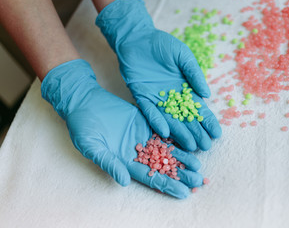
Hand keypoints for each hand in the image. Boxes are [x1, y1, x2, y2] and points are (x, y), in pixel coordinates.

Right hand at [41, 59, 202, 198]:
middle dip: (181, 174)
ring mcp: (143, 137)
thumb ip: (109, 163)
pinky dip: (177, 137)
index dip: (167, 185)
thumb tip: (125, 181)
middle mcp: (137, 152)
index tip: (184, 193)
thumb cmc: (83, 126)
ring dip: (183, 158)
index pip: (150, 177)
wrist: (85, 102)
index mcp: (125, 162)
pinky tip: (190, 142)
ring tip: (198, 165)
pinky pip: (164, 131)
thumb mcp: (92, 147)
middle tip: (199, 180)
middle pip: (163, 166)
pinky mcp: (146, 122)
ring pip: (167, 150)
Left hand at [96, 0, 221, 151]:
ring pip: (170, 120)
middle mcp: (172, 97)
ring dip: (179, 133)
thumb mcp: (183, 56)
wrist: (137, 39)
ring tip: (190, 146)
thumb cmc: (162, 45)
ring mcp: (157, 99)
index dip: (208, 121)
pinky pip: (150, 112)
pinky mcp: (141, 98)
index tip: (217, 133)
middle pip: (186, 119)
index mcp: (185, 88)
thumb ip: (194, 74)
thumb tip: (207, 95)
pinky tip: (165, 132)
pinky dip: (157, 121)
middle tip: (205, 147)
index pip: (199, 108)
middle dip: (196, 132)